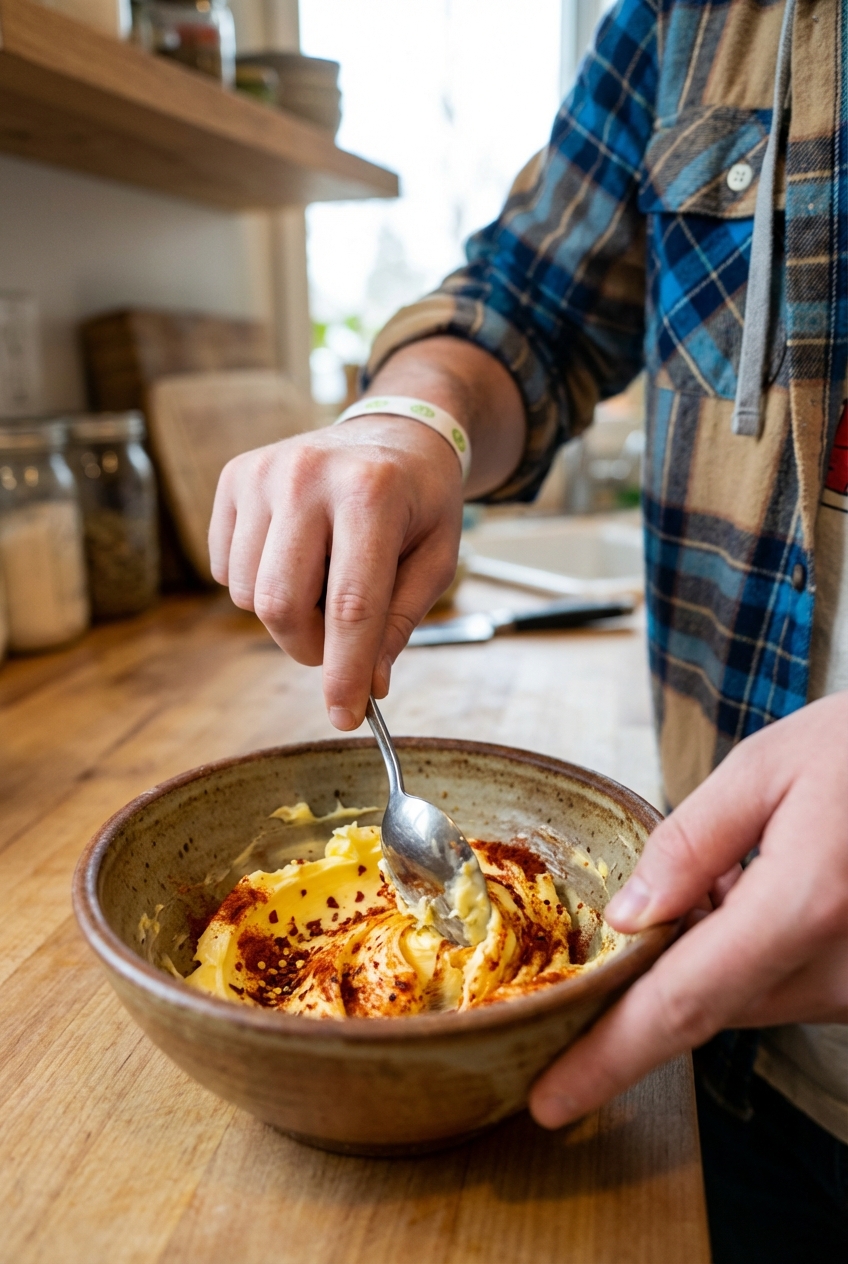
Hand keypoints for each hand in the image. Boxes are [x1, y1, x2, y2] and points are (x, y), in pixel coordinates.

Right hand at [208, 336, 525, 729]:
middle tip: (338, 645)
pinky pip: (225, 568)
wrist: (395, 432)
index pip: (351, 605)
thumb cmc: (420, 502)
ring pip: (247, 594)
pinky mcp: (235, 476)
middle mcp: (308, 475)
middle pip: (281, 605)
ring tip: (324, 579)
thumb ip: (400, 623)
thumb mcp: (436, 560)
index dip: (345, 672)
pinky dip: (257, 582)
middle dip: (310, 647)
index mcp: (372, 493)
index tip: (345, 717)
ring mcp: (263, 472)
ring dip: (287, 614)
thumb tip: (366, 685)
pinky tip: (296, 554)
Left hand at [530, 691, 847, 1127]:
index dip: (609, 1057)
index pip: (682, 1003)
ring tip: (736, 859)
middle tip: (652, 888)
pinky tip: (760, 880)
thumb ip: (691, 843)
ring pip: (738, 993)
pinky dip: (745, 944)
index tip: (551, 1100)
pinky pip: (776, 981)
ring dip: (705, 944)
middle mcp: (835, 971)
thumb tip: (627, 918)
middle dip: (651, 965)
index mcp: (805, 906)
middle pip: (703, 1000)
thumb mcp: (769, 768)